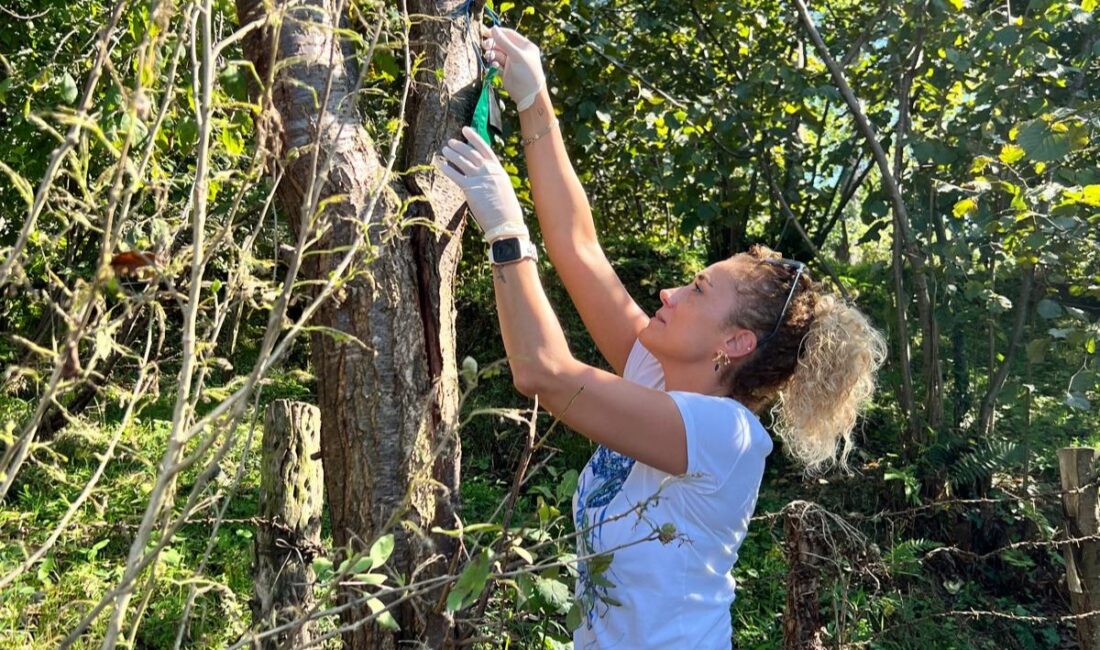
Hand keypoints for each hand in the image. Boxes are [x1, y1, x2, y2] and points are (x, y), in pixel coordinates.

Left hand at [440, 126, 528, 242]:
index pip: (484, 148)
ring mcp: (479, 179)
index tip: (465, 130)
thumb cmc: (507, 211)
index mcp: (498, 170)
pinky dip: (447, 169)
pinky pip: (455, 175)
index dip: (474, 138)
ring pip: (462, 162)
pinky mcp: (470, 189)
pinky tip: (440, 164)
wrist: (506, 223)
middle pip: (471, 153)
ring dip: (451, 154)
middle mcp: (488, 171)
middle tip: (450, 142)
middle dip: (459, 146)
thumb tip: (486, 180)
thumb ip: (493, 181)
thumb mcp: (503, 190)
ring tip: (444, 150)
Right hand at [482, 26, 544, 111]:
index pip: (510, 34)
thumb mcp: (516, 56)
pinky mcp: (506, 71)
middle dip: (493, 44)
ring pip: (498, 53)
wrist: (528, 95)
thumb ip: (504, 42)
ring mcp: (512, 62)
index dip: (498, 32)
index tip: (486, 32)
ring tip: (488, 56)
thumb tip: (493, 29)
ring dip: (492, 53)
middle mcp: (518, 52)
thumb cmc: (527, 73)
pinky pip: (497, 63)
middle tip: (485, 45)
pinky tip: (493, 65)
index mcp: (525, 46)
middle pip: (502, 43)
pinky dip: (494, 62)